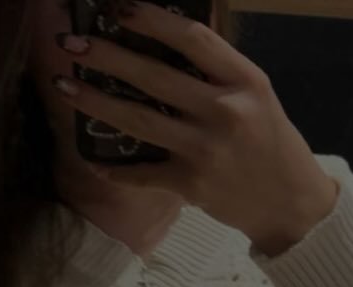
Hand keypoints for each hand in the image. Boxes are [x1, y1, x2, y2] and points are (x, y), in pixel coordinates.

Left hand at [52, 0, 339, 253]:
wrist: (288, 202)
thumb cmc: (267, 141)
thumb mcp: (254, 95)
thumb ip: (216, 73)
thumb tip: (162, 44)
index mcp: (244, 80)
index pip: (192, 39)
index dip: (152, 20)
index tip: (118, 8)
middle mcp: (225, 111)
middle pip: (155, 77)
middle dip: (107, 56)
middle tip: (72, 42)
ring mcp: (206, 149)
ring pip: (140, 121)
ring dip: (96, 102)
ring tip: (64, 85)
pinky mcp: (191, 185)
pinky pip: (142, 173)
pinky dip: (115, 169)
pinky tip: (92, 158)